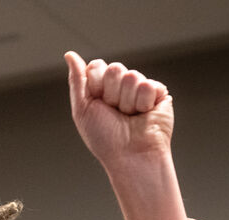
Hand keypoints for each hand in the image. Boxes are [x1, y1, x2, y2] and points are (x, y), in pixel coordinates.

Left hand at [65, 51, 173, 167]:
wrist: (131, 156)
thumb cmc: (105, 139)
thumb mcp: (82, 109)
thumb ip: (77, 80)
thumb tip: (70, 54)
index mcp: (102, 88)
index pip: (97, 66)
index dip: (96, 85)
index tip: (98, 104)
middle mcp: (121, 85)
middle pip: (114, 68)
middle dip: (111, 94)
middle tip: (116, 113)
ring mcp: (140, 88)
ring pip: (132, 76)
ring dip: (127, 102)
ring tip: (130, 117)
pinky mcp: (159, 92)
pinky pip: (149, 84)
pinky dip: (143, 103)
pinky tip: (144, 115)